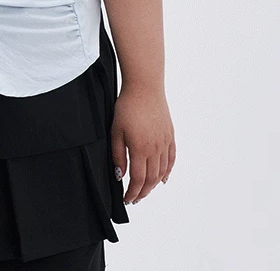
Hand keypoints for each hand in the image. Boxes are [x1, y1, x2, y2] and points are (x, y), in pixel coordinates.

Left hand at [110, 84, 175, 204]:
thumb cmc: (127, 107)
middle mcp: (155, 149)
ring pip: (162, 171)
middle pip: (151, 179)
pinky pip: (171, 159)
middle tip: (135, 199)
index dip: (133, 193)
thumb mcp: (116, 131)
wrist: (144, 88)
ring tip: (146, 191)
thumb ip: (118, 155)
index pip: (138, 180)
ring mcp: (165, 142)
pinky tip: (163, 178)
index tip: (127, 199)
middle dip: (143, 192)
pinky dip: (167, 171)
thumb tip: (121, 175)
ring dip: (154, 185)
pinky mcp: (169, 135)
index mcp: (140, 149)